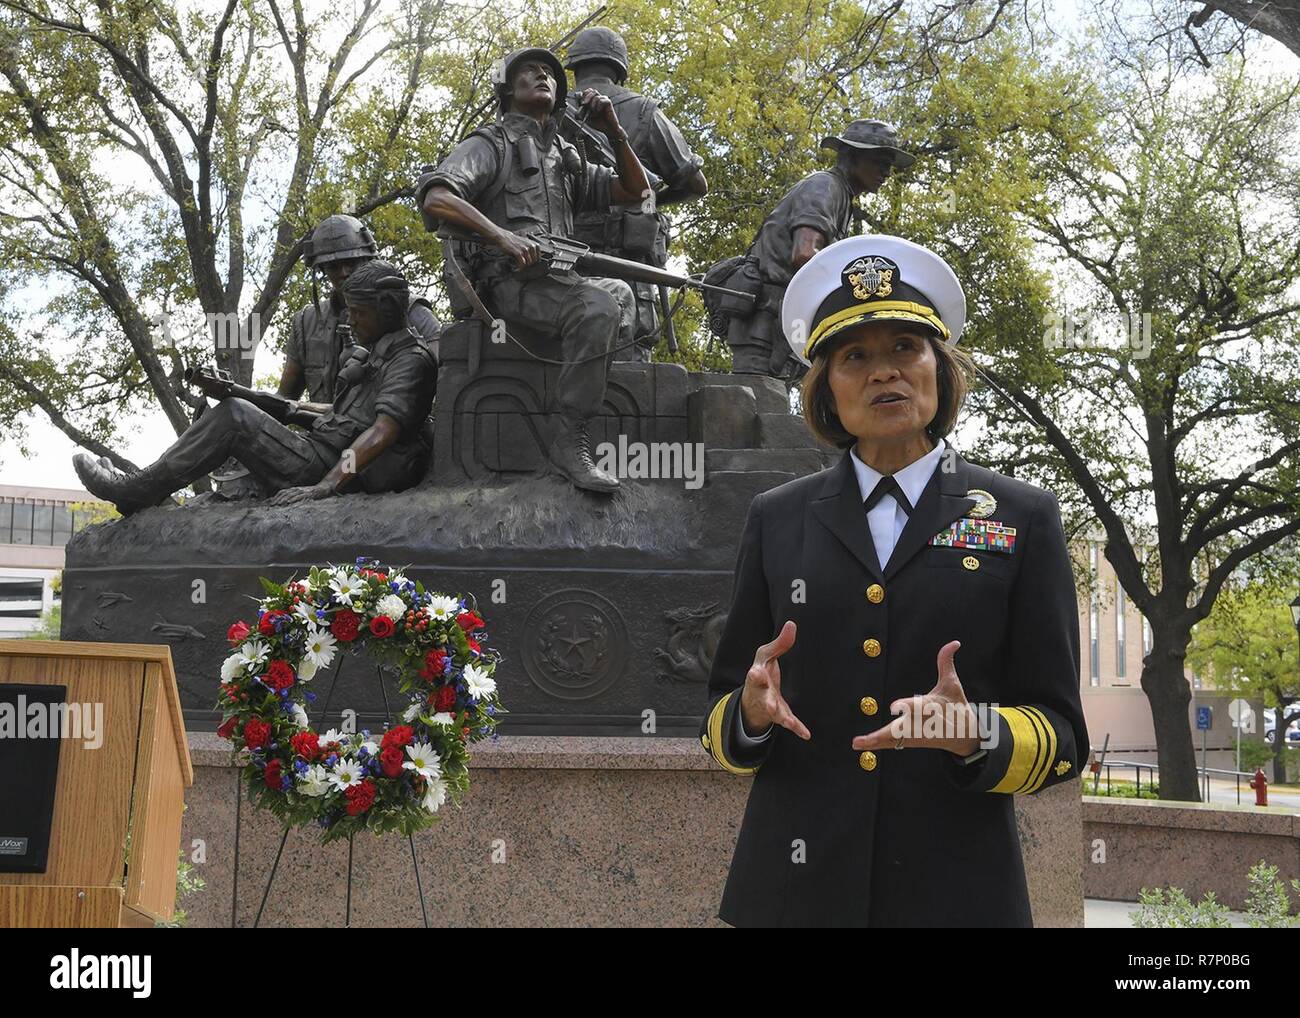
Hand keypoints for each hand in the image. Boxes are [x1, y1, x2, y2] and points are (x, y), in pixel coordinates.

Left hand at [269, 482, 332, 505]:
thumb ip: (294, 497)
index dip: (275, 497)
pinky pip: (299, 496)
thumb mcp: (302, 494)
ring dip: (283, 499)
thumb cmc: (313, 493)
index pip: (282, 492)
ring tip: (278, 504)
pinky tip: (289, 502)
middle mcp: (297, 489)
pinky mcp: (308, 493)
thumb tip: (285, 503)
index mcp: (294, 489)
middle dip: (277, 499)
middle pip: (284, 493)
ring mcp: (302, 491)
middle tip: (271, 505)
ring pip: (290, 494)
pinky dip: (293, 499)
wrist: (324, 488)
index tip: (270, 503)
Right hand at [495, 228, 540, 268]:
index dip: (533, 264)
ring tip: (520, 268)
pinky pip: (522, 263)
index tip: (529, 266)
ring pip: (528, 263)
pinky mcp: (518, 253)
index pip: (538, 259)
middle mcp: (531, 246)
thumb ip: (532, 251)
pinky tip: (518, 268)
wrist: (504, 238)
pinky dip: (520, 267)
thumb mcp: (527, 244)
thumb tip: (536, 262)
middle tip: (523, 267)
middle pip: (534, 262)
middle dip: (528, 266)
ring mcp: (525, 249)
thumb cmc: (515, 242)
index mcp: (535, 245)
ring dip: (524, 267)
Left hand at [579, 87, 621, 137]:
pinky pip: (601, 100)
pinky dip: (598, 106)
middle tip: (584, 104)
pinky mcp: (608, 102)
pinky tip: (599, 111)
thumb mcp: (586, 119)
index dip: (582, 95)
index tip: (581, 103)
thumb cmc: (598, 123)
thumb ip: (581, 115)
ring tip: (594, 111)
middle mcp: (597, 99)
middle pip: (591, 90)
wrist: (607, 129)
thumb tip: (576, 113)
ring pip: (595, 94)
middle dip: (586, 97)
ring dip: (592, 103)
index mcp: (592, 101)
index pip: (586, 92)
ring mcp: (603, 99)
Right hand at [739, 620, 810, 739]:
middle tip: (769, 704)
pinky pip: (789, 723)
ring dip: (780, 716)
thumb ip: (780, 643)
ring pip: (774, 712)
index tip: (755, 672)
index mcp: (757, 675)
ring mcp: (770, 706)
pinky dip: (797, 729)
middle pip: (762, 696)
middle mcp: (761, 692)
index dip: (756, 675)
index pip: (755, 674)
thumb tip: (792, 624)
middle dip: (765, 699)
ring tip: (785, 720)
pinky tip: (806, 734)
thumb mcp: (766, 655)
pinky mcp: (780, 716)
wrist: (753, 698)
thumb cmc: (762, 672)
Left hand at [852, 640, 981, 755]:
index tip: (895, 706)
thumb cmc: (956, 706)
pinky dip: (875, 744)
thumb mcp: (951, 684)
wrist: (964, 735)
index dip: (906, 706)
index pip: (916, 707)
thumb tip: (954, 643)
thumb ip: (946, 663)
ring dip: (874, 741)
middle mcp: (919, 723)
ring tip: (857, 743)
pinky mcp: (909, 741)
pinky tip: (859, 745)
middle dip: (886, 733)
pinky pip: (890, 742)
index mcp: (930, 707)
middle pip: (901, 729)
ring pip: (892, 738)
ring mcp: (913, 734)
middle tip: (868, 738)